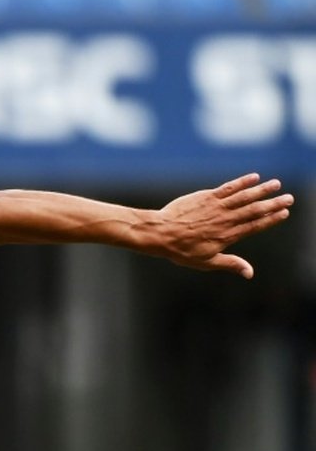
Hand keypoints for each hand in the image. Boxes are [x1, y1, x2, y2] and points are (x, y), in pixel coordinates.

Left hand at [155, 172, 292, 278]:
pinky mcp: (206, 196)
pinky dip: (241, 182)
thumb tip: (250, 273)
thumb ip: (230, 264)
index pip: (254, 226)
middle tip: (289, 198)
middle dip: (273, 204)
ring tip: (277, 184)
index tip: (284, 213)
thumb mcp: (206, 262)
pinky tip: (254, 177)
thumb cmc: (181, 250)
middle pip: (254, 210)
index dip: (271, 219)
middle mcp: (225, 220)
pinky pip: (227, 188)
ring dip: (261, 190)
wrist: (160, 232)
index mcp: (227, 236)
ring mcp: (216, 206)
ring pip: (244, 196)